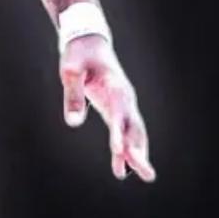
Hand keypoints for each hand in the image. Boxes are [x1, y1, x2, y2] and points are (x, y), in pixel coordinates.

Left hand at [60, 36, 154, 181]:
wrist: (89, 42)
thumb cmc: (78, 54)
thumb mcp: (70, 70)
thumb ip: (73, 95)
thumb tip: (73, 123)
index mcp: (114, 86)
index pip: (118, 113)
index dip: (119, 132)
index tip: (119, 150)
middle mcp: (124, 98)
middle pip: (134, 128)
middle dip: (140, 151)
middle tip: (147, 174)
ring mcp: (124, 104)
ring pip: (135, 132)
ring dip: (139, 153)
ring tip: (145, 175)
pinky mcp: (117, 109)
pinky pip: (126, 132)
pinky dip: (129, 148)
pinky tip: (126, 168)